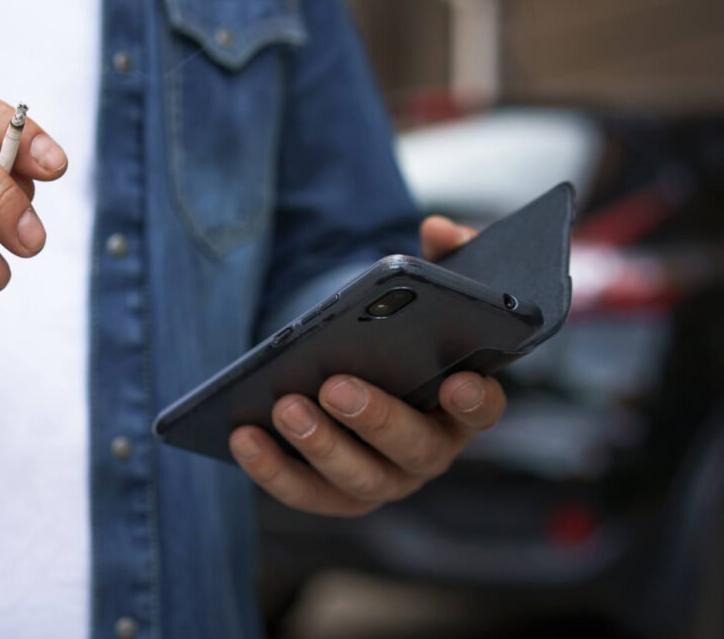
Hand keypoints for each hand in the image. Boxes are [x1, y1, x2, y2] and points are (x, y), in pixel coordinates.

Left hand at [228, 215, 505, 515]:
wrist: (358, 369)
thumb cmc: (399, 332)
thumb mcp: (425, 292)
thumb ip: (445, 257)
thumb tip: (440, 230)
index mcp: (460, 402)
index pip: (482, 407)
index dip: (476, 399)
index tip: (459, 380)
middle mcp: (429, 449)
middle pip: (414, 448)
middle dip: (376, 418)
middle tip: (336, 386)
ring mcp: (384, 478)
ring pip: (358, 478)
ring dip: (320, 446)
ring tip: (283, 406)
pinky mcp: (335, 493)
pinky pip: (304, 492)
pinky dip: (272, 470)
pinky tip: (242, 436)